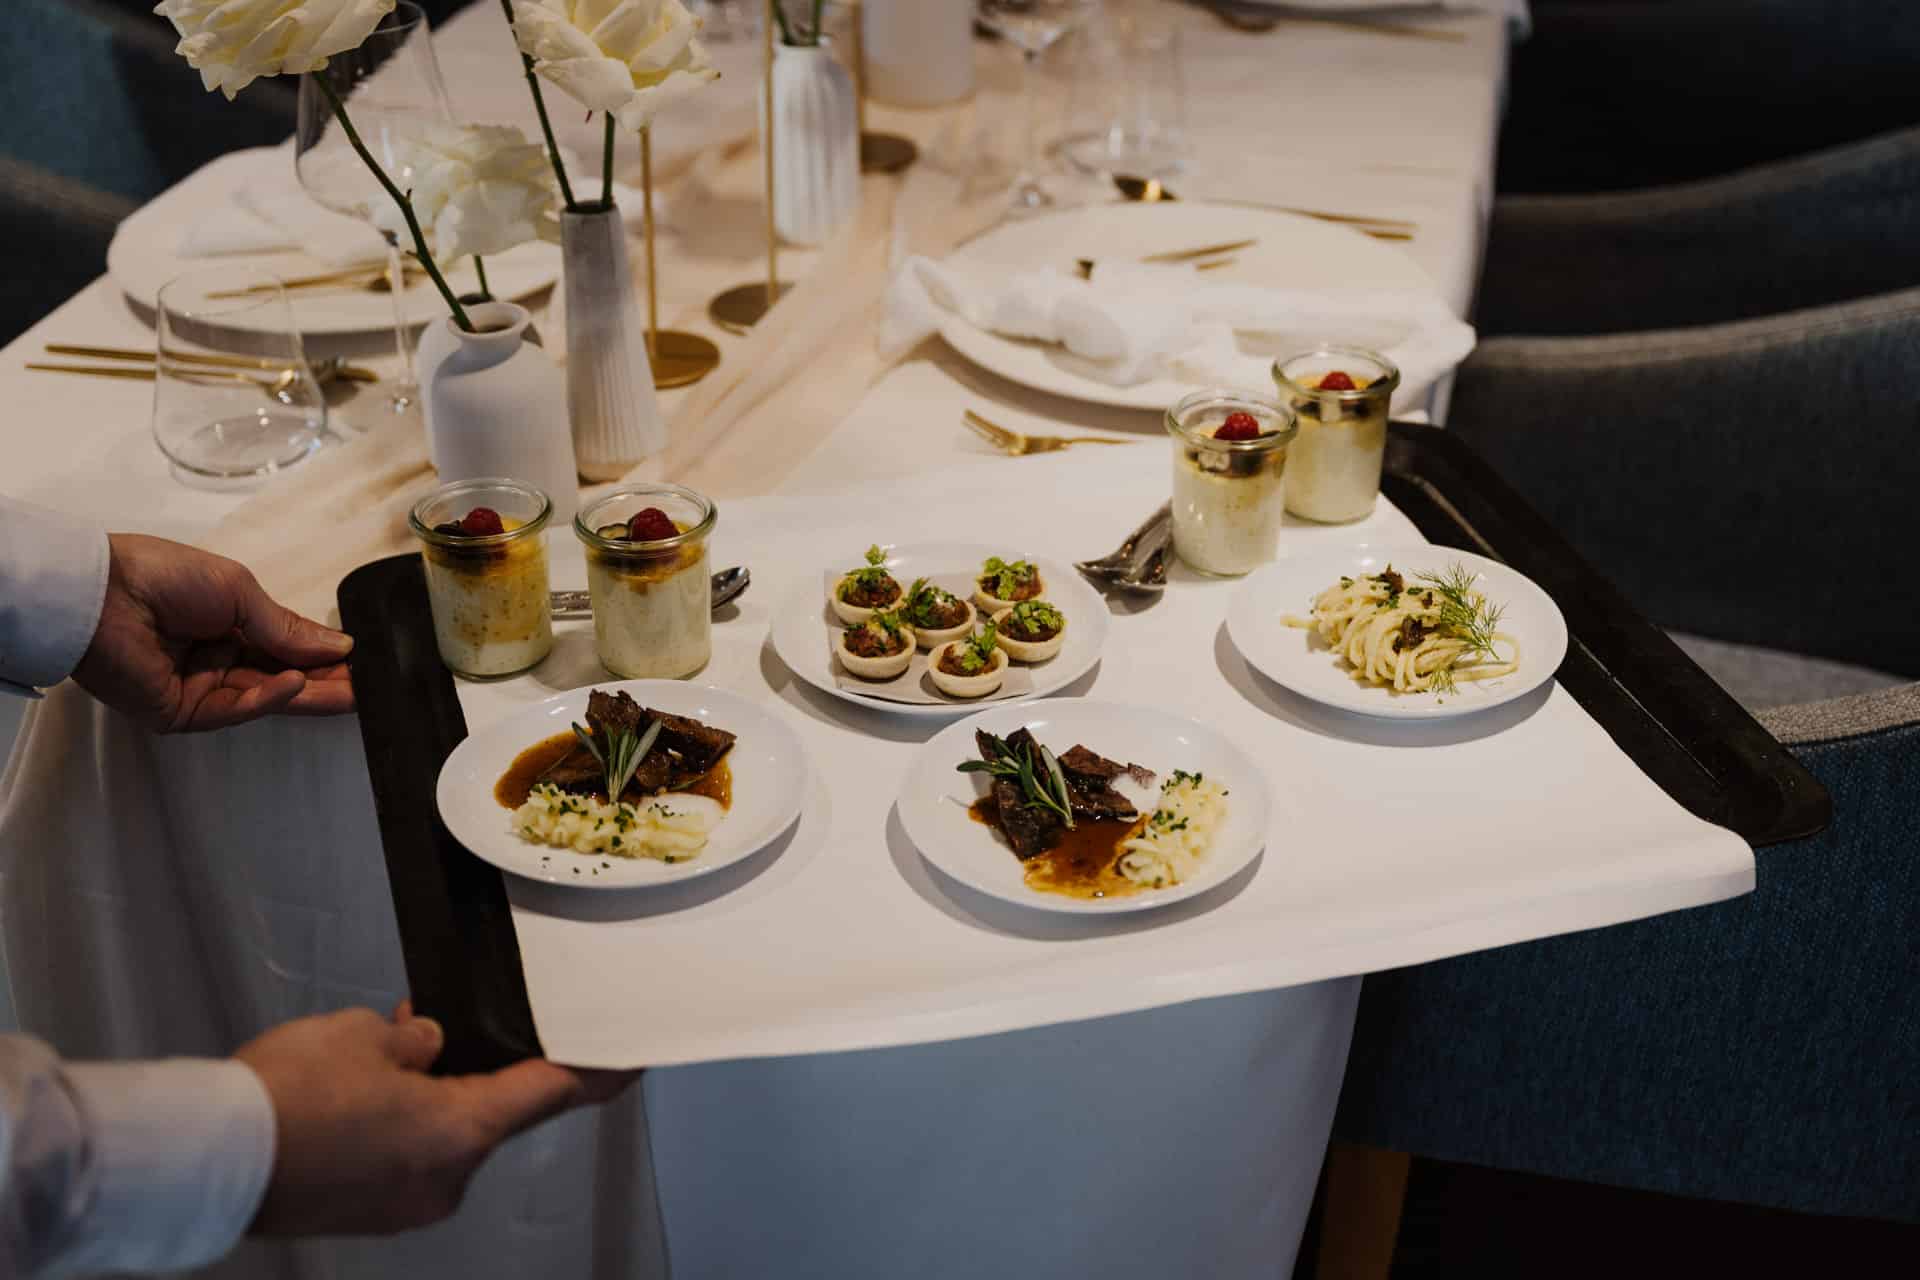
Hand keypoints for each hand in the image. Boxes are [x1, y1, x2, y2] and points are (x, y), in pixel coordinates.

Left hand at [73, 533, 354, 731]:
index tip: (363, 661)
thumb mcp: (239, 590)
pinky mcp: (180, 713)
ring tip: (351, 692)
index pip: (285, 648)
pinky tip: (293, 685)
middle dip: (325, 682)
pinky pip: (232, 709)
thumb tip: (341, 646)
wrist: (100, 592)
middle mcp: (217, 659)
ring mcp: (199, 689)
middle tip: (369, 689)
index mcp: (229, 624)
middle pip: (280, 677)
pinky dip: (266, 699)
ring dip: (307, 695)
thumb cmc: (164, 576)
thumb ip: (286, 627)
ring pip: (263, 697)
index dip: (323, 656)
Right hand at [236, 1004, 636, 1236]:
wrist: (205, 1163)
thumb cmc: (288, 1095)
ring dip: (425, 1095)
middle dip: (471, 1067)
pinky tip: (354, 1090)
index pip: (552, 1093)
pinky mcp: (368, 1214)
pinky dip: (394, 1123)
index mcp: (462, 1133)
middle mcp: (446, 1180)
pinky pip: (402, 1157)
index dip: (596, 1070)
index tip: (630, 1058)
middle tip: (436, 1026)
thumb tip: (425, 1048)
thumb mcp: (364, 1036)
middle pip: (488, 1113)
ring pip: (439, 1134)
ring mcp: (406, 1206)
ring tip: (379, 1050)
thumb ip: (416, 1040)